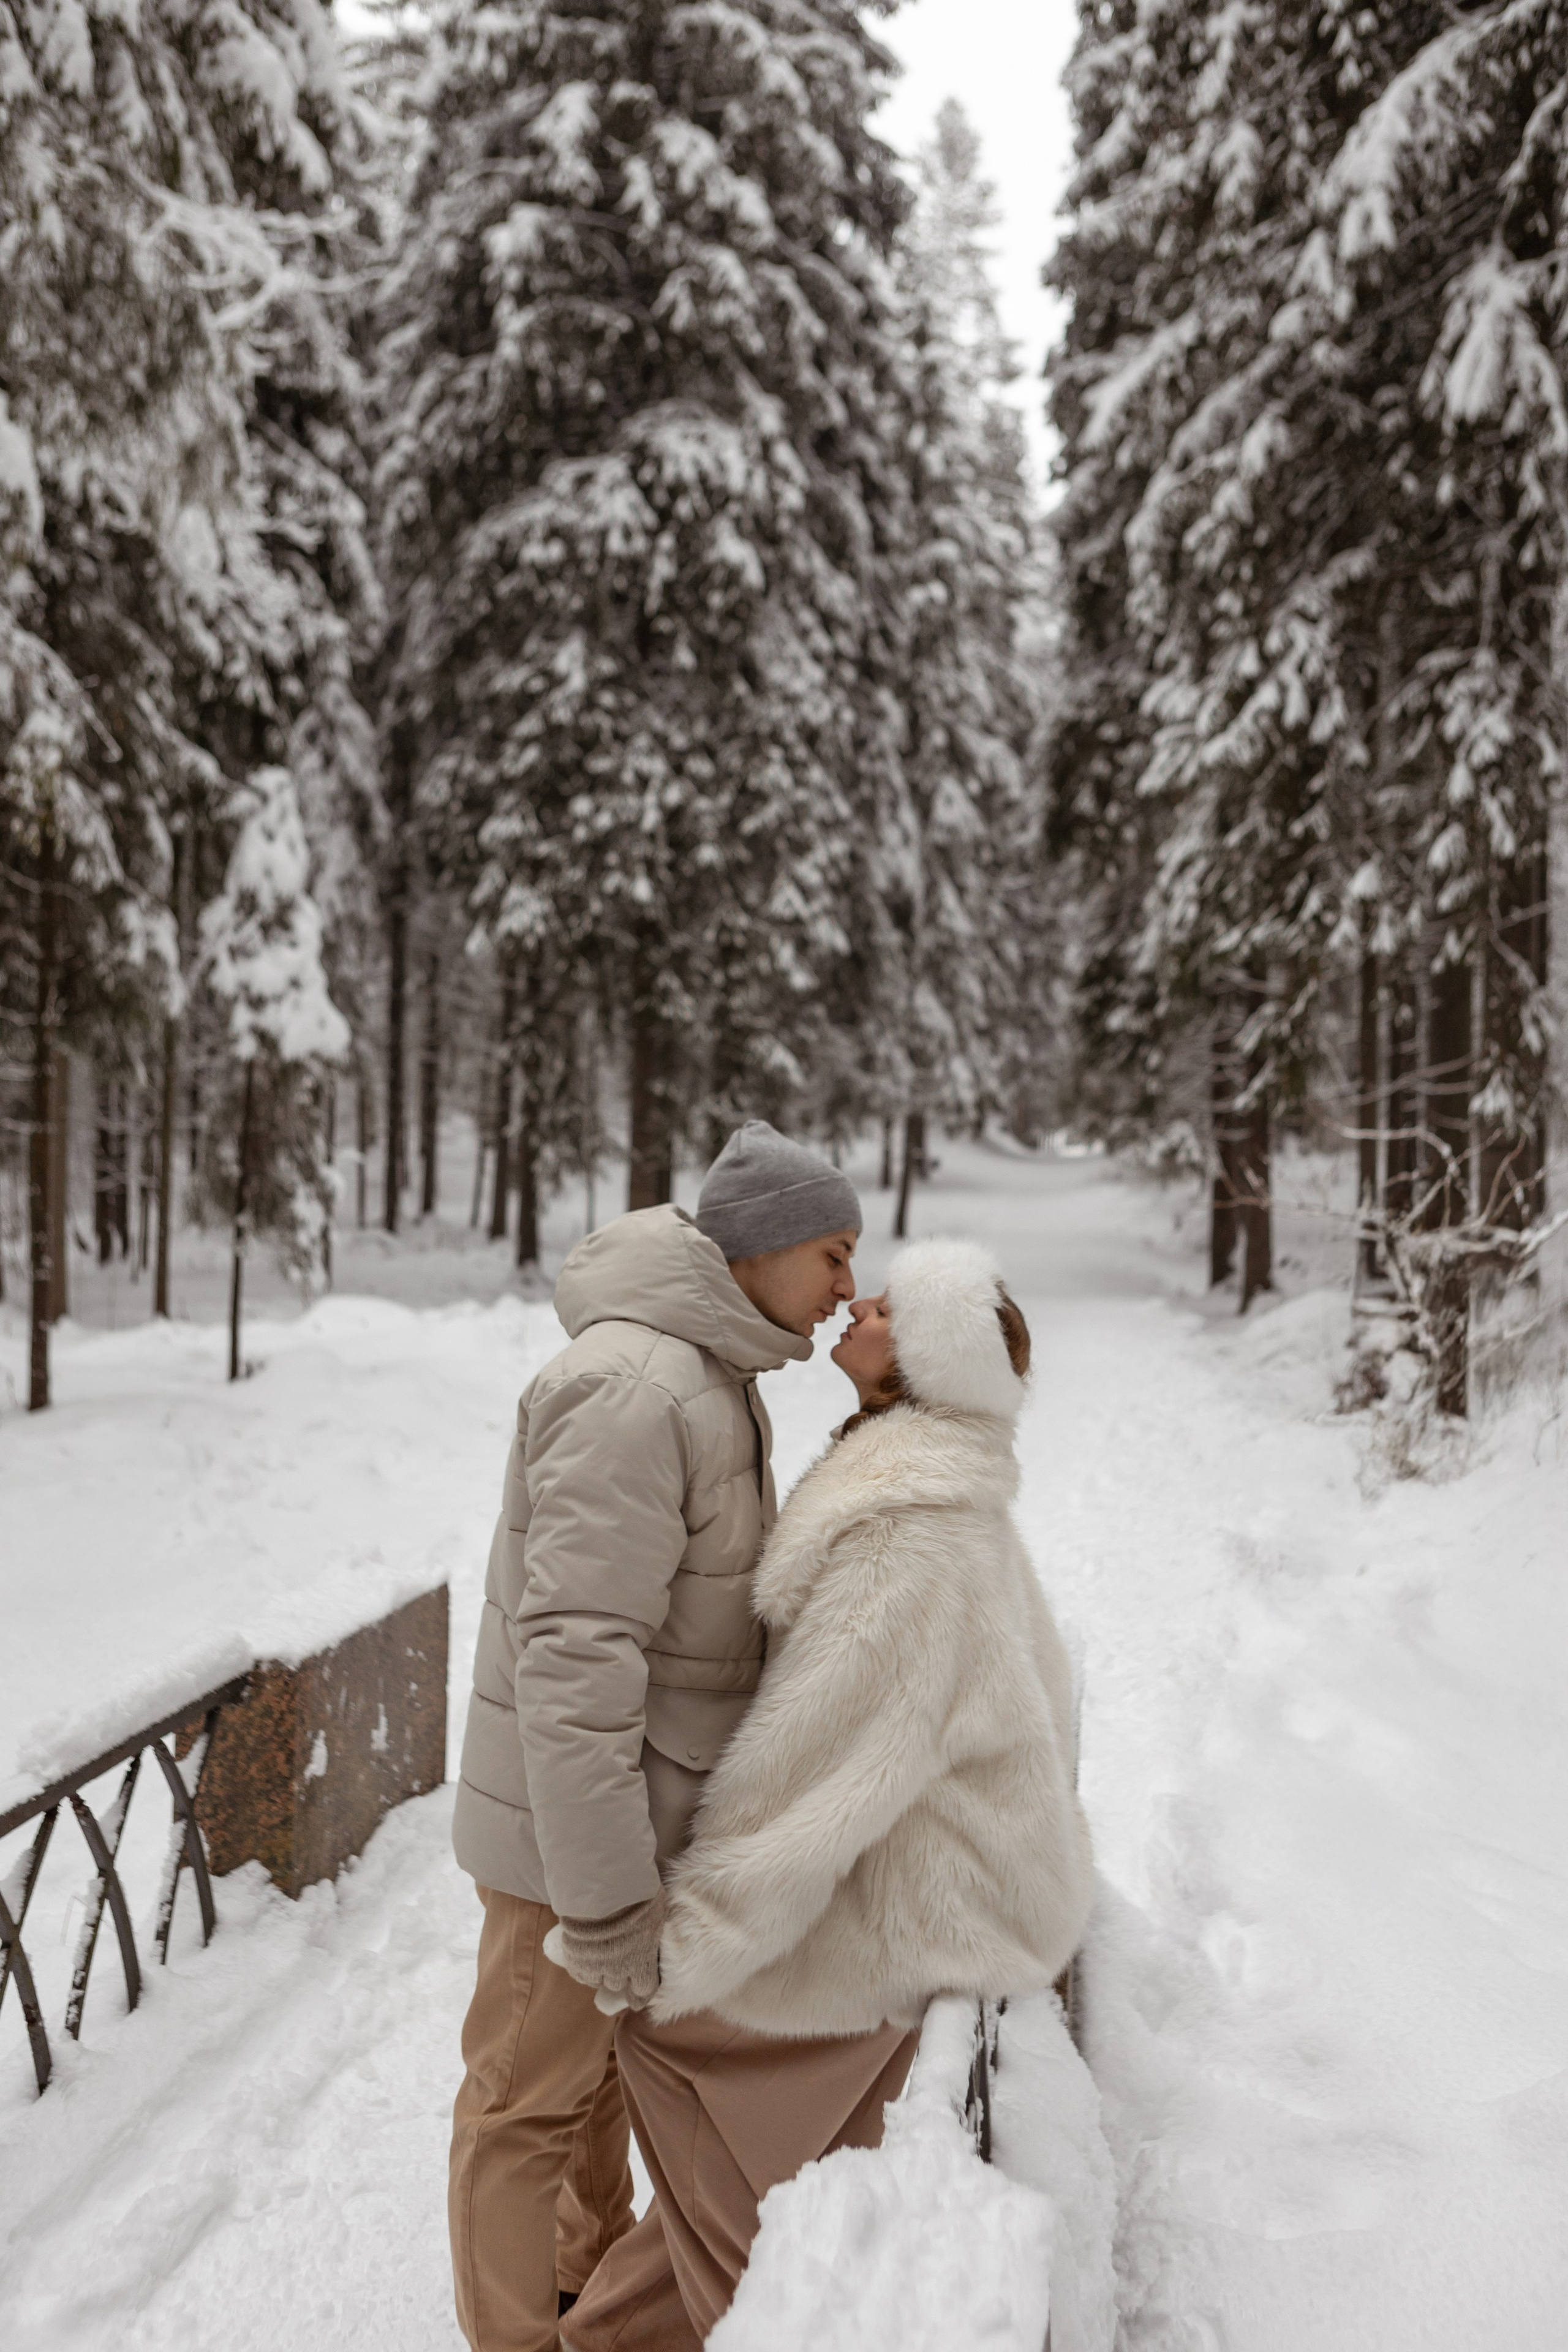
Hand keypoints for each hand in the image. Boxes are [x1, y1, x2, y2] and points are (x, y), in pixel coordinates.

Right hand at [555, 1890, 664, 2010]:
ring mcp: (595, 1967)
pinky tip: (583, 1958)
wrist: (603, 1890)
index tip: (637, 1993)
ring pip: (596, 1980)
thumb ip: (655, 1927)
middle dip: (618, 1974)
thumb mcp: (657, 1912)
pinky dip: (581, 1968)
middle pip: (617, 1984)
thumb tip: (656, 1926)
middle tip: (617, 1959)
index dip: (641, 1992)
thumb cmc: (637, 1898)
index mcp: (642, 1963)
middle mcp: (618, 1971)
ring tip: (598, 1956)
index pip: (643, 1991)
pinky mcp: (575, 1959)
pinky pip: (578, 1973)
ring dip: (599, 1971)